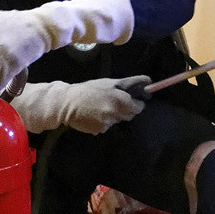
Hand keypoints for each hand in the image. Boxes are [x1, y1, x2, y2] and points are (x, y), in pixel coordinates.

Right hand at [11, 76, 150, 134]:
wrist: (66, 104)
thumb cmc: (89, 90)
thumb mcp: (109, 82)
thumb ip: (128, 84)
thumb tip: (148, 82)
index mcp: (120, 101)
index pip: (139, 107)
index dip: (136, 103)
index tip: (131, 99)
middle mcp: (116, 114)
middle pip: (129, 115)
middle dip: (125, 109)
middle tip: (113, 101)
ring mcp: (108, 124)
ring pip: (118, 120)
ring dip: (114, 115)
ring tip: (100, 107)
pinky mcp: (99, 131)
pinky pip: (107, 126)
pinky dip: (104, 121)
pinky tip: (94, 115)